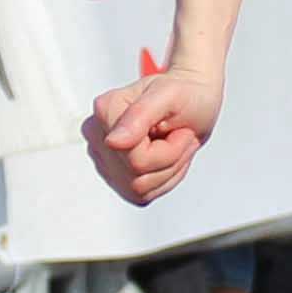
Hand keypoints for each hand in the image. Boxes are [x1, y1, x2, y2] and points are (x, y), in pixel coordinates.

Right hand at [85, 61, 223, 203]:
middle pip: (136, 175)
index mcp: (106, 110)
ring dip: (168, 169)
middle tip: (177, 134)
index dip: (167, 150)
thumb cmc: (183, 96)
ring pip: (139, 189)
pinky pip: (140, 196)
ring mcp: (104, 160)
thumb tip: (112, 142)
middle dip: (169, 159)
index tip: (173, 126)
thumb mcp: (170, 96)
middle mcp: (98, 136)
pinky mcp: (116, 178)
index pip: (135, 158)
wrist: (193, 103)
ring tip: (171, 143)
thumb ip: (140, 114)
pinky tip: (165, 156)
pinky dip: (163, 179)